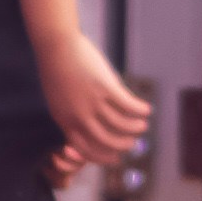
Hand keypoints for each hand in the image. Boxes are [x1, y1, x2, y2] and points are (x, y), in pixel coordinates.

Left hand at [39, 26, 152, 176]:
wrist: (54, 42)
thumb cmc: (56, 66)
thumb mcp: (58, 96)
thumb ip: (72, 113)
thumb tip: (91, 125)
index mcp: (64, 119)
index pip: (85, 149)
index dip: (103, 157)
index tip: (116, 158)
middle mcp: (79, 115)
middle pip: (106, 141)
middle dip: (123, 145)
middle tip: (133, 143)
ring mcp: (92, 101)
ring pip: (121, 124)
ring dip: (135, 127)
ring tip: (143, 125)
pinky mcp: (104, 87)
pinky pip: (128, 105)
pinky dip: (140, 110)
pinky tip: (147, 109)